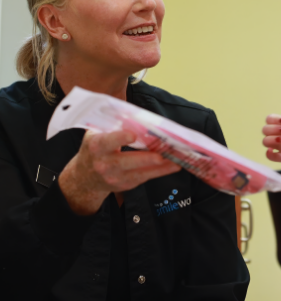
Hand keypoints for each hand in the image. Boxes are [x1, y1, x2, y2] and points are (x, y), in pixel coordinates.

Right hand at [59, 130, 178, 214]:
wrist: (84, 178)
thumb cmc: (94, 150)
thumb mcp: (96, 134)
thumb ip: (113, 125)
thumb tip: (137, 115)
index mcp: (97, 146)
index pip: (107, 141)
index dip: (120, 138)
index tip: (132, 135)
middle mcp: (104, 164)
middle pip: (127, 162)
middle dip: (146, 158)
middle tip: (162, 155)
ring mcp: (115, 177)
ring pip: (140, 173)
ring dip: (160, 168)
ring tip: (176, 161)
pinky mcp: (125, 185)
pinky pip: (144, 178)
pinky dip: (160, 172)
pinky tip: (172, 166)